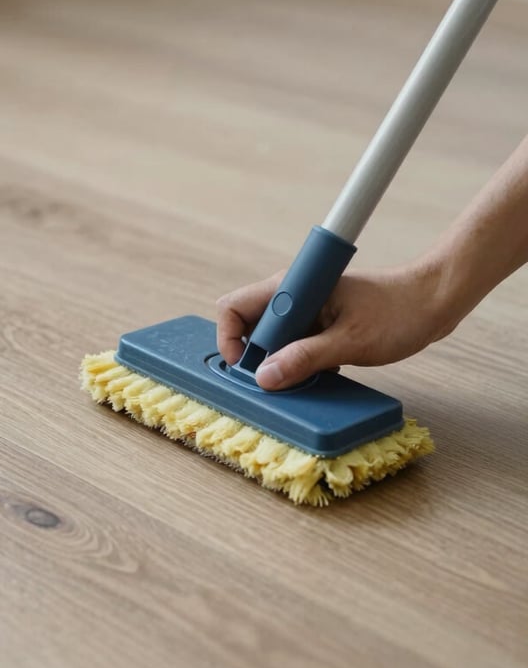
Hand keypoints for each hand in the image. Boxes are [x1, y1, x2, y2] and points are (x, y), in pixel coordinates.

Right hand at [216, 260, 453, 390]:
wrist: (436, 301)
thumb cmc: (399, 312)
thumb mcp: (349, 342)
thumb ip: (304, 359)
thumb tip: (264, 378)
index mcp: (293, 288)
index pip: (234, 307)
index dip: (230, 339)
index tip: (248, 368)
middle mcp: (293, 296)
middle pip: (248, 326)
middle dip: (255, 356)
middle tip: (278, 379)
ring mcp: (306, 309)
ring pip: (271, 339)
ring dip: (279, 362)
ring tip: (305, 377)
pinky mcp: (320, 323)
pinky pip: (293, 344)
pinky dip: (298, 362)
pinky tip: (321, 372)